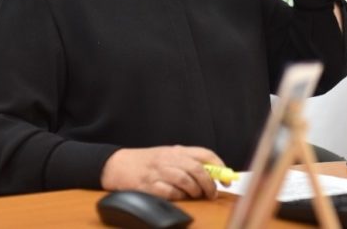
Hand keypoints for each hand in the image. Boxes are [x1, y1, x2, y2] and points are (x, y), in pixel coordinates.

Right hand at [100, 145, 223, 199]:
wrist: (118, 165)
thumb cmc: (147, 162)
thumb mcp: (168, 155)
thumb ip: (188, 162)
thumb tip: (214, 175)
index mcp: (176, 150)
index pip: (204, 154)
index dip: (219, 166)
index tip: (227, 179)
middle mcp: (168, 159)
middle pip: (197, 169)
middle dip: (209, 184)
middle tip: (212, 193)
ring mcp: (158, 172)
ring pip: (185, 180)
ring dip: (194, 191)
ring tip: (195, 195)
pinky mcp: (148, 186)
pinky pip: (169, 193)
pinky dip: (177, 197)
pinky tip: (178, 196)